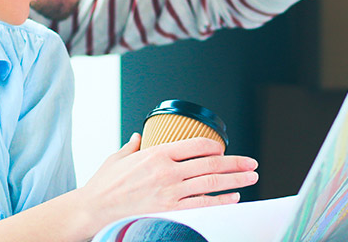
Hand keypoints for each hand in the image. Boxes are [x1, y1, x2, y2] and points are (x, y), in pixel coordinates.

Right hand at [76, 134, 258, 229]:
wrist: (94, 210)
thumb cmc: (104, 184)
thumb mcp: (118, 158)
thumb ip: (132, 146)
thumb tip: (138, 137)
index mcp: (156, 153)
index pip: (196, 145)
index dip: (215, 146)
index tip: (224, 149)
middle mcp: (167, 171)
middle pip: (211, 164)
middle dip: (236, 162)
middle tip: (252, 162)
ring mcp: (170, 192)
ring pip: (212, 184)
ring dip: (236, 179)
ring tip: (252, 177)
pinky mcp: (170, 210)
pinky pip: (203, 205)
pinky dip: (221, 200)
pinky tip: (234, 197)